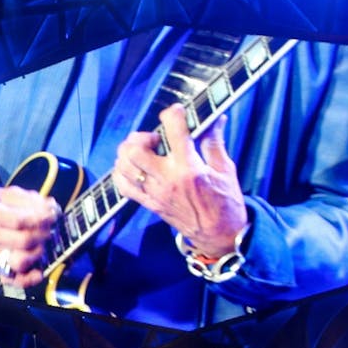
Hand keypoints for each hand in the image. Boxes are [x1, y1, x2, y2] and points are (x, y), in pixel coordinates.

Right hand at [0, 185, 60, 287]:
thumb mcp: (10, 193)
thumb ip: (31, 200)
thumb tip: (50, 210)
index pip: (18, 221)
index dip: (40, 219)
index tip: (50, 215)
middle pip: (23, 241)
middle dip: (43, 233)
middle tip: (49, 227)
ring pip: (20, 261)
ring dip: (39, 252)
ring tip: (42, 242)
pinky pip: (13, 280)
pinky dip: (29, 280)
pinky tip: (39, 272)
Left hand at [111, 105, 248, 256]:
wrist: (219, 235)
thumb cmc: (225, 202)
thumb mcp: (225, 169)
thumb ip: (214, 142)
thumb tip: (215, 118)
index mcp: (189, 168)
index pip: (174, 133)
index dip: (172, 115)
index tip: (175, 112)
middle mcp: (167, 180)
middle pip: (136, 151)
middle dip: (141, 138)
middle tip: (154, 139)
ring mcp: (154, 193)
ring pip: (124, 167)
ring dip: (129, 153)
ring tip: (143, 151)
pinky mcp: (148, 203)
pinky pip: (122, 186)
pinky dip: (122, 172)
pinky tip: (134, 167)